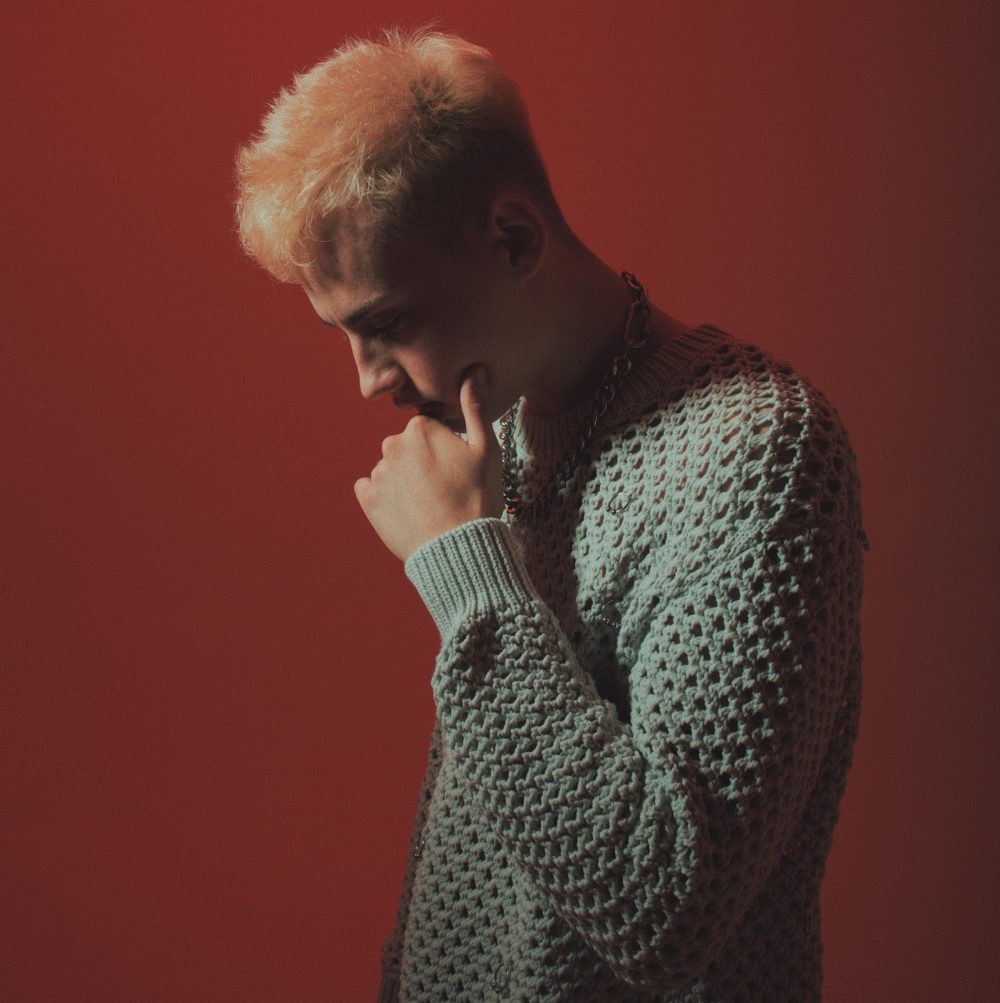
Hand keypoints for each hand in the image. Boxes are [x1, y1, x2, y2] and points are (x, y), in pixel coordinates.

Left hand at [353, 365, 503, 561]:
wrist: (458, 549)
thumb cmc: (478, 498)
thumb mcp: (487, 449)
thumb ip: (475, 406)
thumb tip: (473, 370)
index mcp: (420, 428)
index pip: (428, 429)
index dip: (445, 449)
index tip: (456, 470)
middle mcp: (392, 445)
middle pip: (407, 448)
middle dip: (421, 463)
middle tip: (444, 489)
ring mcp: (378, 474)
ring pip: (391, 470)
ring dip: (404, 481)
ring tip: (428, 504)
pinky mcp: (368, 500)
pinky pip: (371, 490)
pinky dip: (384, 498)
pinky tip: (406, 511)